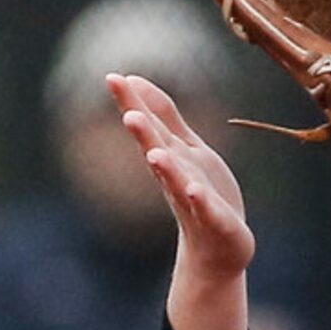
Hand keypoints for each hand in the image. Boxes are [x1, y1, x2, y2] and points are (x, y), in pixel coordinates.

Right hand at [107, 73, 254, 279]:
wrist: (218, 251)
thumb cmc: (201, 194)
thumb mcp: (186, 149)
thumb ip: (163, 117)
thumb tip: (134, 79)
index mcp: (171, 157)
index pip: (150, 126)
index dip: (132, 103)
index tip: (112, 78)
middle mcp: (177, 178)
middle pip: (158, 153)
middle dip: (144, 135)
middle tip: (128, 115)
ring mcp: (194, 202)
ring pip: (178, 182)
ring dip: (166, 170)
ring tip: (155, 155)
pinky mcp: (216, 223)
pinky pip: (206, 211)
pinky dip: (200, 201)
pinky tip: (194, 191)